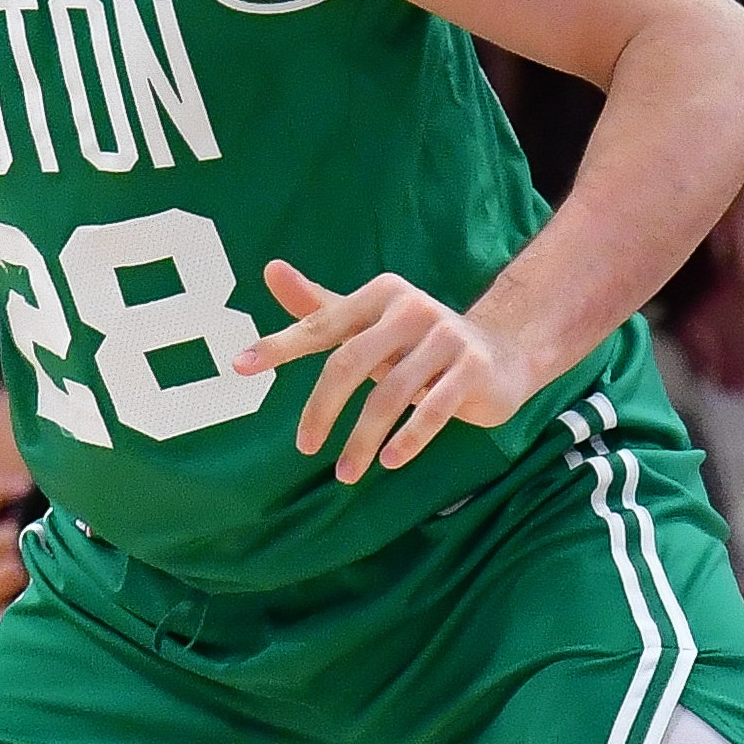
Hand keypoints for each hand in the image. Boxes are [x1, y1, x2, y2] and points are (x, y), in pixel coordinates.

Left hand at [234, 262, 538, 484]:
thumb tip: (270, 269)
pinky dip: (409, 439)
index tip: (240, 366)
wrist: (502, 353)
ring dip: (362, 439)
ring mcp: (446, 338)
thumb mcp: (368, 325)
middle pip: (350, 362)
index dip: (280, 345)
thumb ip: (319, 306)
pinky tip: (389, 461)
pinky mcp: (472, 370)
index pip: (322, 324)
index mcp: (381, 295)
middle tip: (304, 446)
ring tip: (345, 473)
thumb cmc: (418, 343)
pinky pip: (433, 410)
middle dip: (322, 409)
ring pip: (390, 395)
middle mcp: (412, 309)